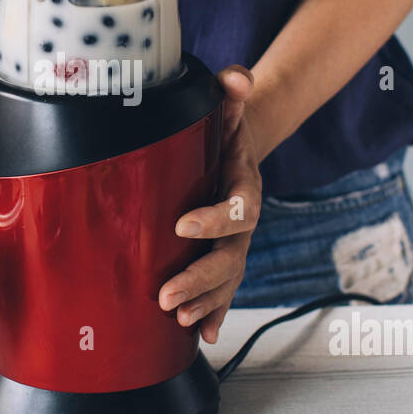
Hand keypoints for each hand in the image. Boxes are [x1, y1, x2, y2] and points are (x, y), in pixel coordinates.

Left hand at [159, 66, 260, 343]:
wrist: (232, 150)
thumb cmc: (222, 131)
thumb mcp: (226, 107)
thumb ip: (230, 91)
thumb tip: (237, 78)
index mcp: (245, 187)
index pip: (238, 210)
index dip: (214, 220)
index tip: (181, 226)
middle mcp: (244, 223)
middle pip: (231, 258)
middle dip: (201, 279)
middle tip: (167, 295)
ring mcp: (234, 245)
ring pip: (226, 280)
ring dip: (204, 302)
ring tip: (178, 317)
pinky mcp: (221, 259)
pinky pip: (222, 292)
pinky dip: (214, 314)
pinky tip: (202, 335)